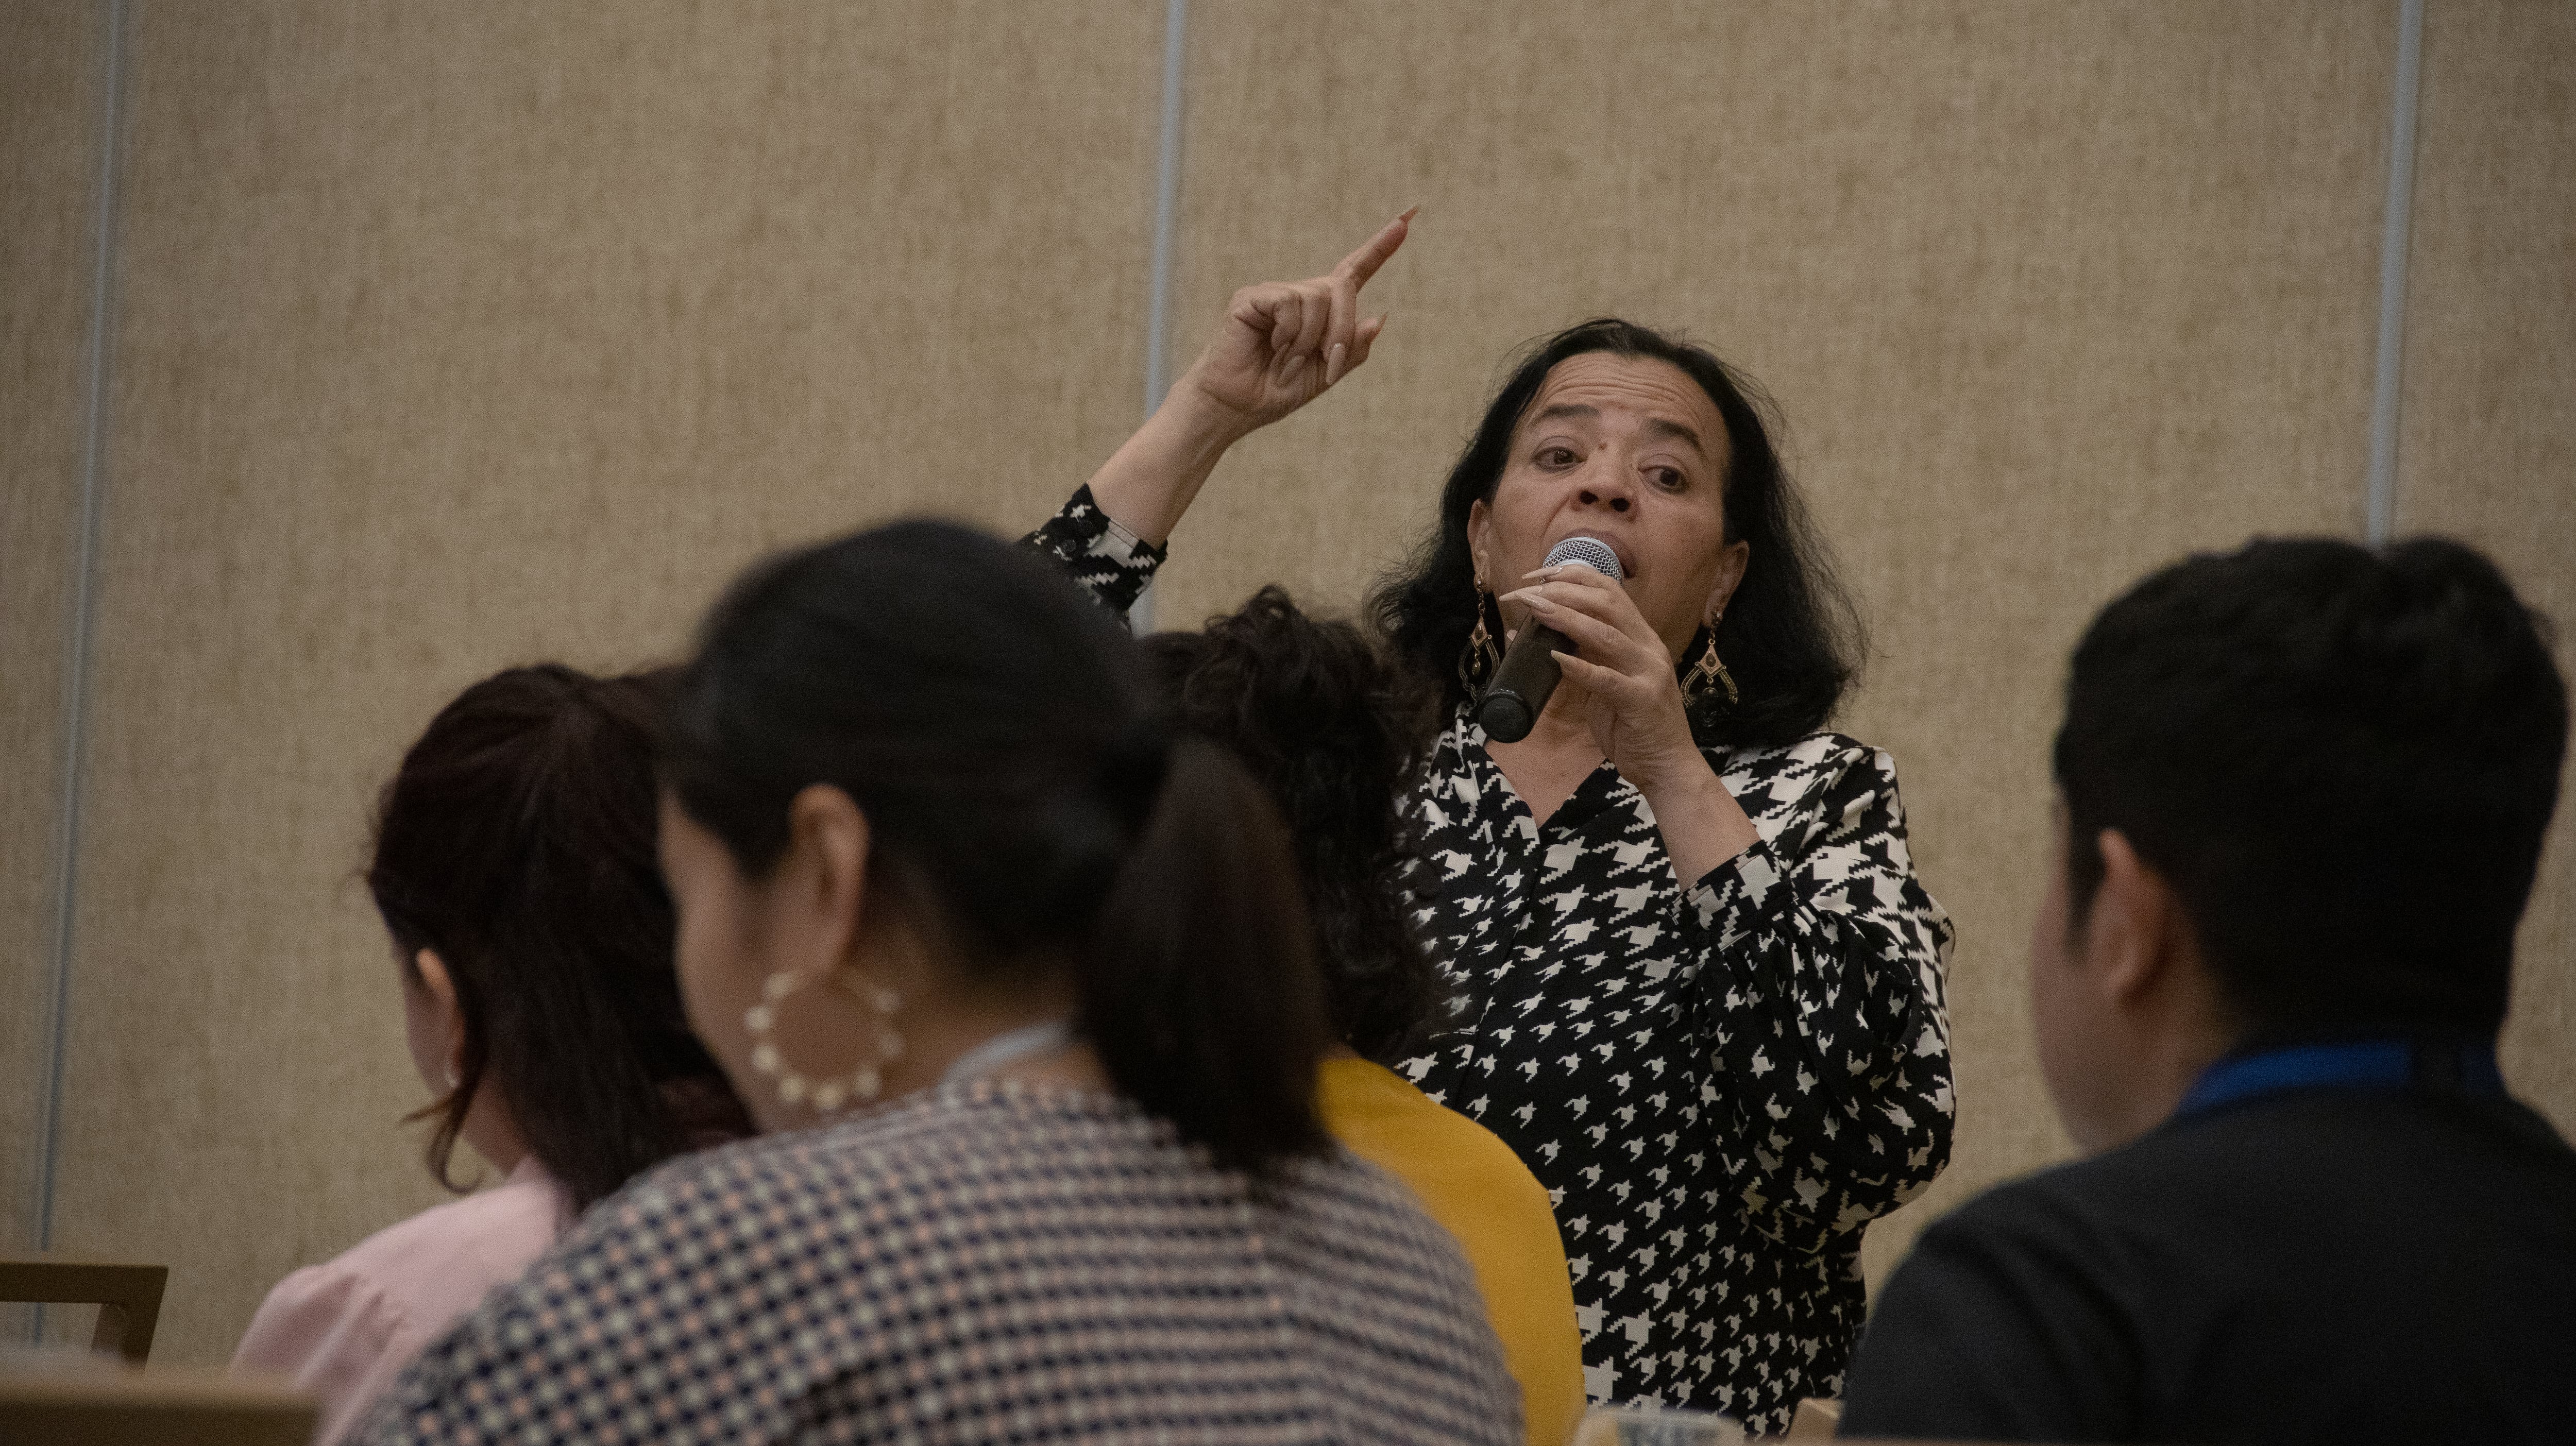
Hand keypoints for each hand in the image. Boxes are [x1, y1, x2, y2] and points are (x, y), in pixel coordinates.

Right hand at [1174, 208, 1413, 435]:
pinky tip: (1273, 347)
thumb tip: (1380, 317)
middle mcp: (1300, 295)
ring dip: (1311, 339)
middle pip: (1342, 287)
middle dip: (1342, 329)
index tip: (1409, 215)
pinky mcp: (1252, 298)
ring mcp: (1275, 293)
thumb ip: (1353, 349)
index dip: (1381, 246)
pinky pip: (1289, 303)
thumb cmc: (1276, 390)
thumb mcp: (1327, 375)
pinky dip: (1289, 333)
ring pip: (1317, 297)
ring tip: (1289, 361)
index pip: (1355, 271)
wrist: (1235, 406)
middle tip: (1328, 364)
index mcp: (1321, 311)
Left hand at [1499, 566, 1704, 793]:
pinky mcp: (1641, 701)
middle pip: (1607, 603)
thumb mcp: (1606, 683)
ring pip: (1606, 633)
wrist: (1666, 766)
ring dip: (1566, 618)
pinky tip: (1554, 658)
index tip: (1534, 575)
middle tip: (1525, 591)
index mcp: (1640, 638)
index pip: (1609, 591)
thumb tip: (1537, 640)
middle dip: (1563, 591)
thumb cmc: (1633, 725)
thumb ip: (1584, 658)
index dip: (1572, 576)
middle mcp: (1647, 648)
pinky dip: (1579, 666)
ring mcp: (1648, 672)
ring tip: (1533, 609)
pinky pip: (1607, 679)